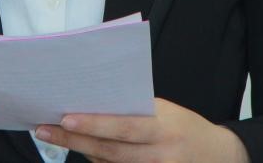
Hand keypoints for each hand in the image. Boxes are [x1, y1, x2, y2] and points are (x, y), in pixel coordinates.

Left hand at [34, 98, 249, 162]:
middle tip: (44, 129)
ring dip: (79, 150)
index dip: (94, 125)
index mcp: (164, 128)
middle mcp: (159, 155)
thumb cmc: (185, 127)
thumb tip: (93, 105)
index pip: (124, 127)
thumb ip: (134, 111)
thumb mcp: (165, 111)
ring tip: (52, 135)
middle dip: (73, 140)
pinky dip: (97, 161)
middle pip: (109, 150)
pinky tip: (80, 150)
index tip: (65, 118)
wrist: (218, 156)